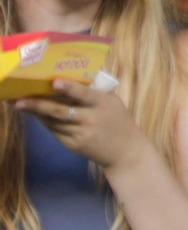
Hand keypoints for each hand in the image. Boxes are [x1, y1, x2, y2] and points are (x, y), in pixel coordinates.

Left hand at [16, 79, 145, 169]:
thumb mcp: (113, 102)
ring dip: (35, 113)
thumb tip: (70, 78)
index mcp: (103, 104)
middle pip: (60, 111)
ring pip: (53, 122)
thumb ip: (95, 92)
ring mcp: (80, 134)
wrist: (125, 151)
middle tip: (19, 99)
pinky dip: (44, 122)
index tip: (54, 82)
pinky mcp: (73, 145)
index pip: (84, 94)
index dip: (69, 88)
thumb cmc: (119, 120)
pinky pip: (55, 131)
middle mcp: (91, 119)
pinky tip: (35, 115)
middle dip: (38, 105)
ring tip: (20, 104)